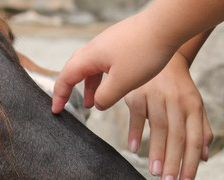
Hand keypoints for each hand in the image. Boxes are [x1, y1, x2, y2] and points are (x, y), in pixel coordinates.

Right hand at [52, 12, 178, 113]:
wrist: (168, 25)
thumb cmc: (145, 52)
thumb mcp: (123, 83)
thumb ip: (105, 97)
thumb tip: (97, 104)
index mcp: (91, 56)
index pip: (66, 77)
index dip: (60, 95)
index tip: (56, 110)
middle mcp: (96, 46)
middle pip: (76, 69)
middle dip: (72, 89)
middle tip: (69, 104)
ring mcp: (110, 42)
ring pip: (93, 66)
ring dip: (91, 85)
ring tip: (96, 102)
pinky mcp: (123, 41)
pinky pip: (106, 61)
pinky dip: (104, 77)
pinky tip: (115, 84)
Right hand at [124, 52, 212, 179]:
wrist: (163, 52)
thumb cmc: (178, 85)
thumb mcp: (194, 104)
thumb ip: (201, 129)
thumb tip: (204, 158)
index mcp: (194, 106)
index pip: (195, 140)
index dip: (191, 164)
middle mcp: (177, 101)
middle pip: (178, 137)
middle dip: (174, 164)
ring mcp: (157, 96)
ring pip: (159, 128)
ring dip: (157, 152)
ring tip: (156, 173)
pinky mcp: (138, 92)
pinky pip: (137, 115)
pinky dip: (136, 132)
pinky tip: (134, 149)